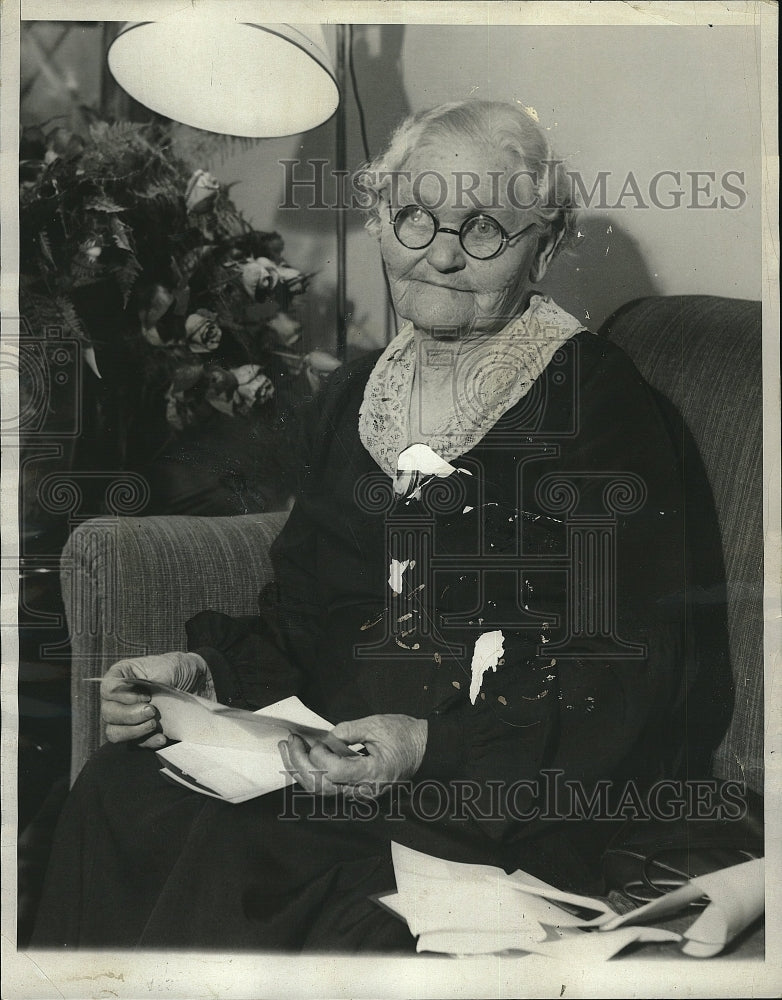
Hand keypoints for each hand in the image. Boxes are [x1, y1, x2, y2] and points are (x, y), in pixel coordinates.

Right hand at [100, 651, 211, 748]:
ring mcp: (128, 717)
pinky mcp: (141, 731)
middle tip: (152, 711)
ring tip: (154, 724)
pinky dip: (147, 742)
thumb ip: (154, 681)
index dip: (124, 696)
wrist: (199, 682)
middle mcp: (120, 697)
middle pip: (108, 713)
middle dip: (129, 715)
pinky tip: (162, 737)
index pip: (108, 689)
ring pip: (115, 732)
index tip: (147, 696)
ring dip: (134, 731)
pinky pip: (135, 743)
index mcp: (122, 675)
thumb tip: (146, 699)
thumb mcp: (168, 667)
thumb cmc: (179, 668)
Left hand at [278, 714, 427, 797]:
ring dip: (300, 770)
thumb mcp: (377, 724)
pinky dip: (312, 772)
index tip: (315, 740)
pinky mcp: (356, 789)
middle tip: (289, 742)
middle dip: (299, 764)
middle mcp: (364, 789)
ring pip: (321, 789)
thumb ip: (348, 731)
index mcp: (373, 773)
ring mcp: (360, 793)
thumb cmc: (404, 734)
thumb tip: (326, 738)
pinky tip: (302, 758)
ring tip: (288, 749)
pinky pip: (329, 786)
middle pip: (322, 785)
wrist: (424, 749)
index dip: (320, 756)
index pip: (335, 772)